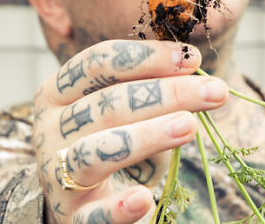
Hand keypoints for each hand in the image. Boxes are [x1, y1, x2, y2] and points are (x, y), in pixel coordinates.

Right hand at [33, 40, 228, 223]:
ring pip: (95, 152)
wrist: (82, 202)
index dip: (147, 57)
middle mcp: (50, 130)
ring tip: (190, 126)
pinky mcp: (74, 217)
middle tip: (214, 92)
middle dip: (166, 94)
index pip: (97, 62)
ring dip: (147, 136)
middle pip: (106, 104)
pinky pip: (93, 215)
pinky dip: (118, 208)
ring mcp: (57, 175)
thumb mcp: (123, 110)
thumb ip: (148, 87)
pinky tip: (144, 197)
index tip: (192, 58)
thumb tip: (194, 67)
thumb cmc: (111, 141)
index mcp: (57, 93)